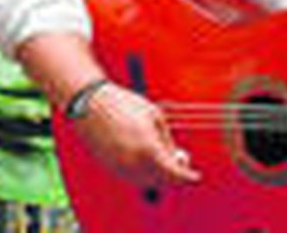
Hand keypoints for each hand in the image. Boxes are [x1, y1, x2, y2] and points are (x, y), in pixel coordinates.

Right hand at [74, 80, 200, 188]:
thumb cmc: (123, 105)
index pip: (174, 173)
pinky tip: (146, 158)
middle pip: (162, 181)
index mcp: (148, 148)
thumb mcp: (155, 117)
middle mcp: (133, 163)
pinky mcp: (110, 168)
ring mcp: (120, 168)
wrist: (90, 105)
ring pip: (147, 182)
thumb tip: (177, 157)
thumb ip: (167, 140)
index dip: (188, 176)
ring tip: (162, 155)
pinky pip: (132, 178)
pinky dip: (143, 174)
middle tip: (181, 161)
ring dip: (158, 175)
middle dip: (174, 175)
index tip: (196, 176)